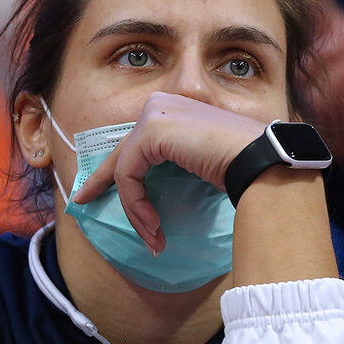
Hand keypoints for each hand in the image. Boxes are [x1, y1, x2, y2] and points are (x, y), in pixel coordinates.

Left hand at [71, 91, 264, 254]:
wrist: (260, 162)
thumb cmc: (241, 168)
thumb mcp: (199, 164)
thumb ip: (173, 165)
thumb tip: (149, 193)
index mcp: (173, 109)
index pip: (133, 143)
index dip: (108, 170)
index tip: (90, 194)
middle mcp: (160, 104)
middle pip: (121, 154)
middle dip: (102, 184)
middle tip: (83, 203)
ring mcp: (155, 114)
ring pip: (123, 170)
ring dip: (134, 211)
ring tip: (152, 238)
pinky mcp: (151, 131)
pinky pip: (128, 176)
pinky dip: (136, 205)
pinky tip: (153, 225)